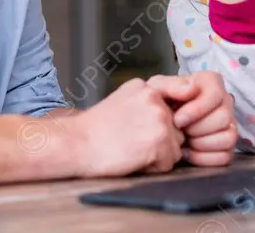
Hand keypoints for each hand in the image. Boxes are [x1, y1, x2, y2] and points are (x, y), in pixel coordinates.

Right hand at [68, 78, 184, 177]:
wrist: (76, 143)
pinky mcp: (160, 140)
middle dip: (162, 139)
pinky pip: (169, 163)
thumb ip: (148, 102)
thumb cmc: (95, 129)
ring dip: (160, 154)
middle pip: (177, 127)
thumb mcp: (123, 100)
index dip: (175, 113)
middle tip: (133, 141)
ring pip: (176, 145)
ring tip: (133, 150)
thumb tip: (177, 113)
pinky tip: (133, 160)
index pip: (177, 95)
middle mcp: (155, 98)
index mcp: (146, 87)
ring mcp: (159, 118)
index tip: (169, 122)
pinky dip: (154, 168)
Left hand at [147, 72, 236, 166]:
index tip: (177, 120)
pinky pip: (225, 157)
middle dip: (197, 129)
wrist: (157, 120)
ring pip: (228, 138)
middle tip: (179, 130)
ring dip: (201, 144)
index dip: (196, 110)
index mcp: (211, 82)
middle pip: (224, 118)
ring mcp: (229, 124)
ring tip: (184, 140)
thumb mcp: (158, 88)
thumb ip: (172, 86)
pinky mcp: (227, 146)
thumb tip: (191, 88)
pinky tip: (188, 152)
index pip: (216, 95)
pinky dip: (204, 158)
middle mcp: (225, 101)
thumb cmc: (159, 101)